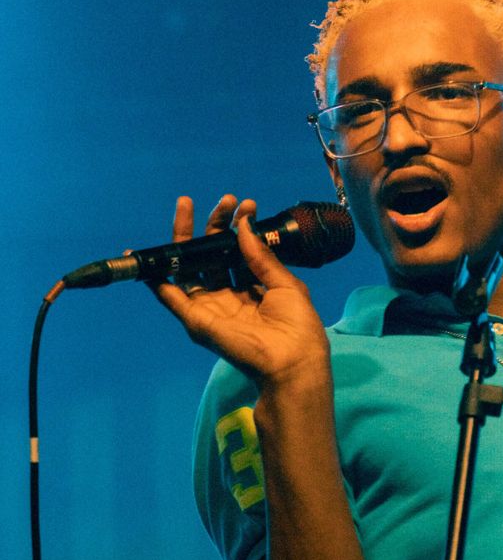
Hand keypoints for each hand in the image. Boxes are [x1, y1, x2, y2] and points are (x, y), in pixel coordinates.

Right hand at [151, 195, 329, 385]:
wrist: (292, 359)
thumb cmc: (297, 325)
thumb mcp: (285, 283)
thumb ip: (261, 255)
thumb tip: (243, 224)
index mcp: (253, 288)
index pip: (238, 252)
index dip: (239, 227)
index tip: (246, 204)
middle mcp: (230, 296)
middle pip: (212, 256)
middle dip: (214, 225)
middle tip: (223, 200)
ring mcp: (211, 308)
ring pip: (189, 268)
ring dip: (185, 238)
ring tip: (186, 206)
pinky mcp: (197, 321)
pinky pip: (172, 299)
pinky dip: (156, 280)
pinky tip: (148, 258)